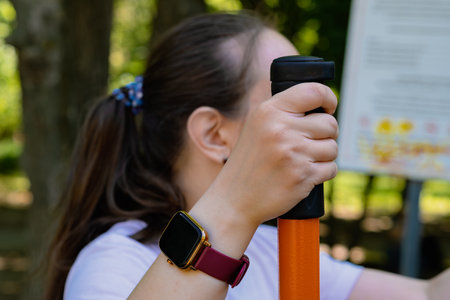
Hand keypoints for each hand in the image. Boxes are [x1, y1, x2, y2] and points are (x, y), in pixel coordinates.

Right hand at [214, 82, 338, 225]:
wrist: (234, 199)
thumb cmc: (248, 162)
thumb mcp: (256, 126)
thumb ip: (283, 111)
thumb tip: (320, 102)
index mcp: (269, 111)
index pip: (314, 92)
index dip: (329, 99)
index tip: (328, 108)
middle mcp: (281, 129)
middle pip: (329, 123)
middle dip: (326, 134)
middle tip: (309, 143)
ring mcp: (293, 153)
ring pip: (333, 147)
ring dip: (324, 155)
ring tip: (302, 160)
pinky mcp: (302, 176)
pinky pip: (331, 168)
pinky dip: (322, 173)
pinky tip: (303, 175)